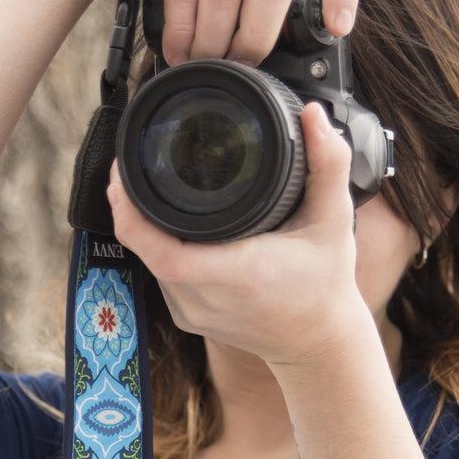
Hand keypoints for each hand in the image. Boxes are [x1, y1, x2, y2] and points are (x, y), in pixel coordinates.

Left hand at [106, 102, 367, 370]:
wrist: (317, 344)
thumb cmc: (326, 282)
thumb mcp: (334, 220)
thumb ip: (328, 164)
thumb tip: (313, 113)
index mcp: (238, 273)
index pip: (163, 251)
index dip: (132, 215)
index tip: (124, 175)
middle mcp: (206, 298)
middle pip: (145, 250)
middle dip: (128, 208)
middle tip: (127, 166)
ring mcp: (191, 312)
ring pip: (147, 262)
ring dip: (141, 228)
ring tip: (141, 187)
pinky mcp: (185, 318)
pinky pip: (157, 276)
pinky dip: (155, 248)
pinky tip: (163, 224)